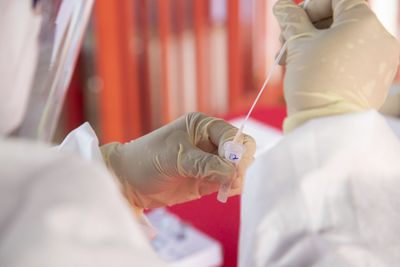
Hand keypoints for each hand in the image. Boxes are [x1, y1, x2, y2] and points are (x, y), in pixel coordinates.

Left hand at [101, 112, 255, 211]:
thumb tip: (232, 173)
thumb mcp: (175, 158)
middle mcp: (210, 141)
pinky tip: (222, 192)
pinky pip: (229, 182)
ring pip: (237, 168)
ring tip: (225, 189)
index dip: (236, 151)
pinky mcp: (208, 179)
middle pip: (241, 150)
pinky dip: (230, 188)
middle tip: (231, 181)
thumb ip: (204, 164)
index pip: (233, 135)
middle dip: (239, 165)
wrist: (129, 182)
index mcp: (202, 126)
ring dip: (236, 179)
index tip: (230, 168)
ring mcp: (210, 161)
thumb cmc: (147, 160)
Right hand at [274, 0, 399, 131]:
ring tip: (291, 61)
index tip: (291, 22)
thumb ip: (291, 20)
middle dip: (309, 29)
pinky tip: (310, 72)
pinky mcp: (377, 79)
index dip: (309, 7)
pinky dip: (331, 60)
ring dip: (316, 45)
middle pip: (341, 19)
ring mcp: (383, 60)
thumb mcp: (298, 44)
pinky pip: (353, 59)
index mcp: (364, 21)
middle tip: (285, 43)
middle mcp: (381, 37)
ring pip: (345, 41)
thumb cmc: (314, 82)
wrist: (328, 125)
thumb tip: (282, 6)